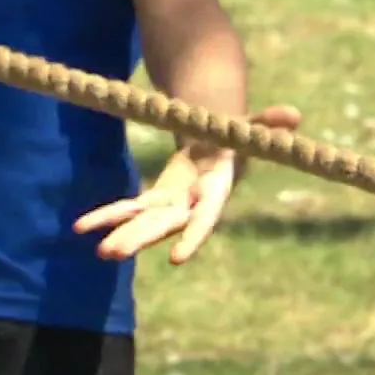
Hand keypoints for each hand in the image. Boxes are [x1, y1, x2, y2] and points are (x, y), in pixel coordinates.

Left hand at [72, 103, 303, 264]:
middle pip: (164, 225)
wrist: (218, 145)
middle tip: (112, 253)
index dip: (193, 237)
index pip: (204, 218)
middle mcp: (191, 205)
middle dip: (139, 239)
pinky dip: (106, 216)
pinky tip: (80, 227)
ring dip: (120, 235)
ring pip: (143, 224)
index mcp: (214, 191)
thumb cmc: (233, 136)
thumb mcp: (248, 127)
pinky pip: (128, 210)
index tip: (176, 259)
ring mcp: (171, 205)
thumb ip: (267, 124)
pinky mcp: (155, 200)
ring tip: (99, 252)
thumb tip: (294, 115)